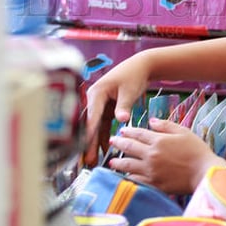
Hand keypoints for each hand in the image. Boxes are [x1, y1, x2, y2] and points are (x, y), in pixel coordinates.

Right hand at [83, 51, 152, 165]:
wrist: (140, 66)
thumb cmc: (133, 75)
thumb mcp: (129, 91)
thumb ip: (124, 106)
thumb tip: (121, 120)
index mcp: (97, 93)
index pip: (91, 116)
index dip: (88, 132)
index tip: (85, 146)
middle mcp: (94, 99)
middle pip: (90, 124)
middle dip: (88, 142)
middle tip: (87, 159)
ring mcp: (99, 104)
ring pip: (95, 127)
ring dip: (94, 142)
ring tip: (92, 159)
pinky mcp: (106, 108)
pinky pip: (103, 125)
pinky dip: (104, 136)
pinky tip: (105, 149)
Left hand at [106, 117, 225, 193]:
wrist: (205, 173)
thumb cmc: (197, 151)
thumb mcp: (184, 132)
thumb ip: (166, 125)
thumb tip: (151, 121)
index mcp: (158, 140)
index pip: (138, 133)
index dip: (128, 131)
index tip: (121, 130)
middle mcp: (151, 155)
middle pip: (129, 148)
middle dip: (118, 144)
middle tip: (111, 142)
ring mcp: (151, 171)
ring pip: (128, 165)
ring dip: (118, 162)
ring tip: (111, 162)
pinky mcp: (154, 185)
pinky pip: (136, 181)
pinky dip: (128, 178)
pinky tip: (124, 177)